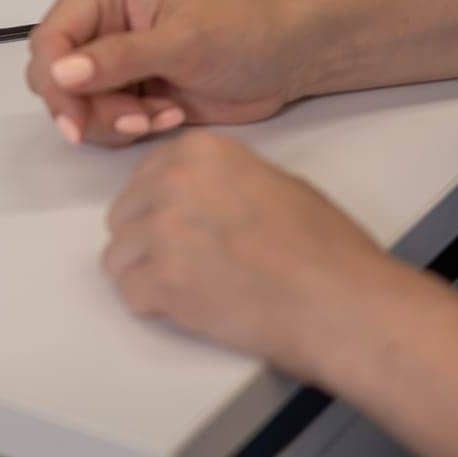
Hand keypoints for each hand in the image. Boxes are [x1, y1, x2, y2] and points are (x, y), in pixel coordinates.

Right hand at [26, 0, 313, 145]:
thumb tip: (60, 73)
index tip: (75, 125)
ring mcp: (106, 58)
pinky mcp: (122, 89)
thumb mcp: (181, 43)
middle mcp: (94, 22)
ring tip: (161, 115)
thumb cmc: (239, 34)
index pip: (50, 40)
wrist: (284, 61)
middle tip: (138, 120)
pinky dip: (128, 128)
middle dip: (90, 108)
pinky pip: (98, 121)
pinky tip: (167, 114)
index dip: (55, 84)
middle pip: (53, 77)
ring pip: (74, 106)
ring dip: (114, 122)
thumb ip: (119, 58)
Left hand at [104, 131, 391, 376]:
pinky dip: (151, 304)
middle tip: (183, 262)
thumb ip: (221, 179)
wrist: (340, 301)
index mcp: (200, 151)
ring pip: (117, 255)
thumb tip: (197, 193)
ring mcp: (163, 231)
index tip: (179, 224)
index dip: (158, 206)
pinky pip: (129, 292)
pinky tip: (186, 307)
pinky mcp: (162, 280)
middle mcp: (173, 182)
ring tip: (187, 287)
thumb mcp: (273, 182)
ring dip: (145, 274)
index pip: (143, 176)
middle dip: (146, 239)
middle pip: (124, 214)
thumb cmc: (324, 248)